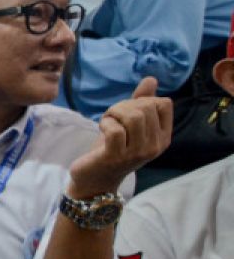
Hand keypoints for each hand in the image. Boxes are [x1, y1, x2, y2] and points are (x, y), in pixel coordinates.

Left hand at [69, 76, 172, 196]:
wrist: (95, 179)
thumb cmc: (112, 149)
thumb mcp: (129, 124)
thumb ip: (141, 102)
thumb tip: (151, 79)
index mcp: (163, 138)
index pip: (164, 103)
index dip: (143, 100)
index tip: (128, 111)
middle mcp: (154, 146)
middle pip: (146, 107)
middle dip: (124, 105)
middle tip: (112, 117)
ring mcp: (136, 153)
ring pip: (133, 116)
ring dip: (114, 112)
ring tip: (107, 122)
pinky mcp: (116, 157)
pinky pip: (115, 130)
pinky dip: (106, 124)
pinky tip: (102, 129)